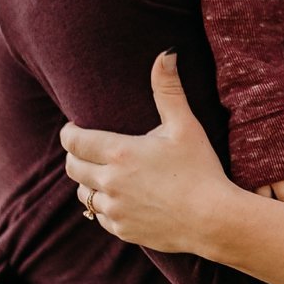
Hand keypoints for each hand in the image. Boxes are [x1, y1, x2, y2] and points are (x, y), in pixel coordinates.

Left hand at [62, 53, 234, 251]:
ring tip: (106, 175)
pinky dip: (106, 207)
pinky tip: (123, 199)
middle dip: (76, 156)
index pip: (74, 142)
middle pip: (72, 167)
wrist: (213, 220)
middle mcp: (109, 182)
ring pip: (83, 194)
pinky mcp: (122, 230)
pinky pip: (100, 217)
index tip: (74, 129)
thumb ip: (168, 90)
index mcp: (119, 153)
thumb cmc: (201, 169)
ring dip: (89, 183)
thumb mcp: (185, 126)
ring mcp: (114, 209)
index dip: (69, 133)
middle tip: (88, 150)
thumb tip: (166, 53)